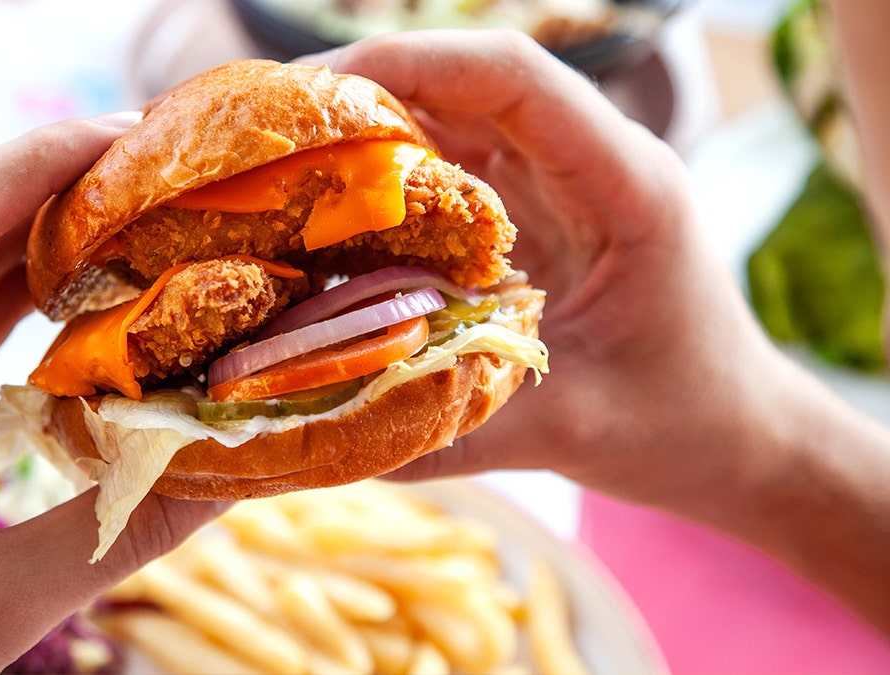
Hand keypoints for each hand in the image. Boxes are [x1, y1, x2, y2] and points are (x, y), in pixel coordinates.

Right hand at [314, 32, 889, 636]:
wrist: (737, 435)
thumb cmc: (685, 423)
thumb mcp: (576, 431)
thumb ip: (460, 430)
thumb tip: (326, 438)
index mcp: (626, 186)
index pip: (515, 78)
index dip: (414, 62)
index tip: (317, 89)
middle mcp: (588, 166)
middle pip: (469, 85)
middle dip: (364, 93)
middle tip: (265, 133)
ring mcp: (558, 187)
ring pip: (452, 124)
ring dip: (366, 137)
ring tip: (276, 169)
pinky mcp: (532, 219)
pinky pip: (449, 179)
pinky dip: (385, 189)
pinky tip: (326, 221)